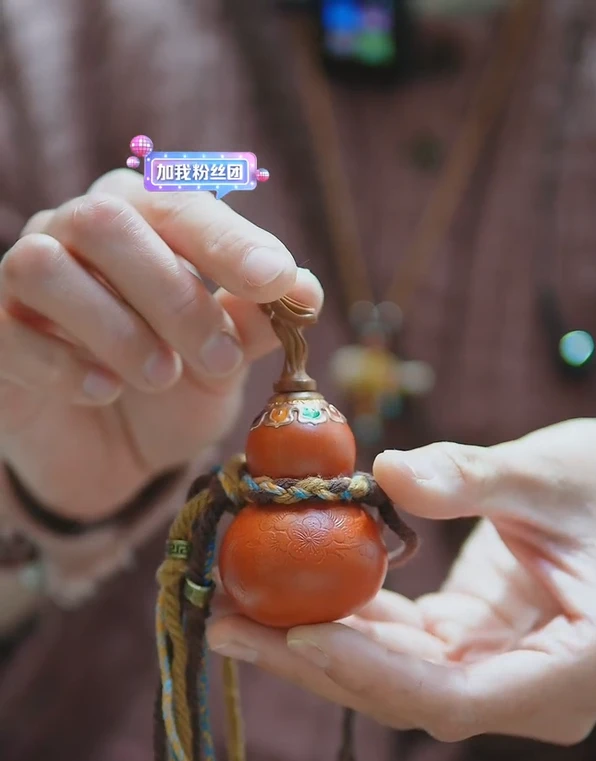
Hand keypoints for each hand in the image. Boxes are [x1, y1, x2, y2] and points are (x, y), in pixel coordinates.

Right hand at [0, 169, 321, 519]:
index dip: (228, 241)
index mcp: (141, 222)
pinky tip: (103, 392)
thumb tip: (305, 290)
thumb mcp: (221, 364)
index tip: (276, 281)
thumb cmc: (168, 390)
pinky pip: (12, 334)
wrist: (109, 456)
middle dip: (174, 293)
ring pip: (44, 264)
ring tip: (161, 376)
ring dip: (115, 326)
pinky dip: (63, 365)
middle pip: (107, 221)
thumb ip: (253, 326)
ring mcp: (22, 281)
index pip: (179, 206)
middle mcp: (74, 234)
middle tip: (219, 360)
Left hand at [207, 418, 595, 744]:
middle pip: (404, 692)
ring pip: (392, 673)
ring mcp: (500, 671)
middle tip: (223, 620)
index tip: (296, 636)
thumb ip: (475, 478)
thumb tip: (385, 471)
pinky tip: (284, 586)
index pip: (455, 695)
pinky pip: (399, 640)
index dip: (371, 673)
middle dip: (311, 659)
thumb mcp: (556, 474)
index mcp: (572, 667)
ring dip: (311, 637)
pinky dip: (345, 612)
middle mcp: (530, 688)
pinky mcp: (474, 642)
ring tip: (230, 603)